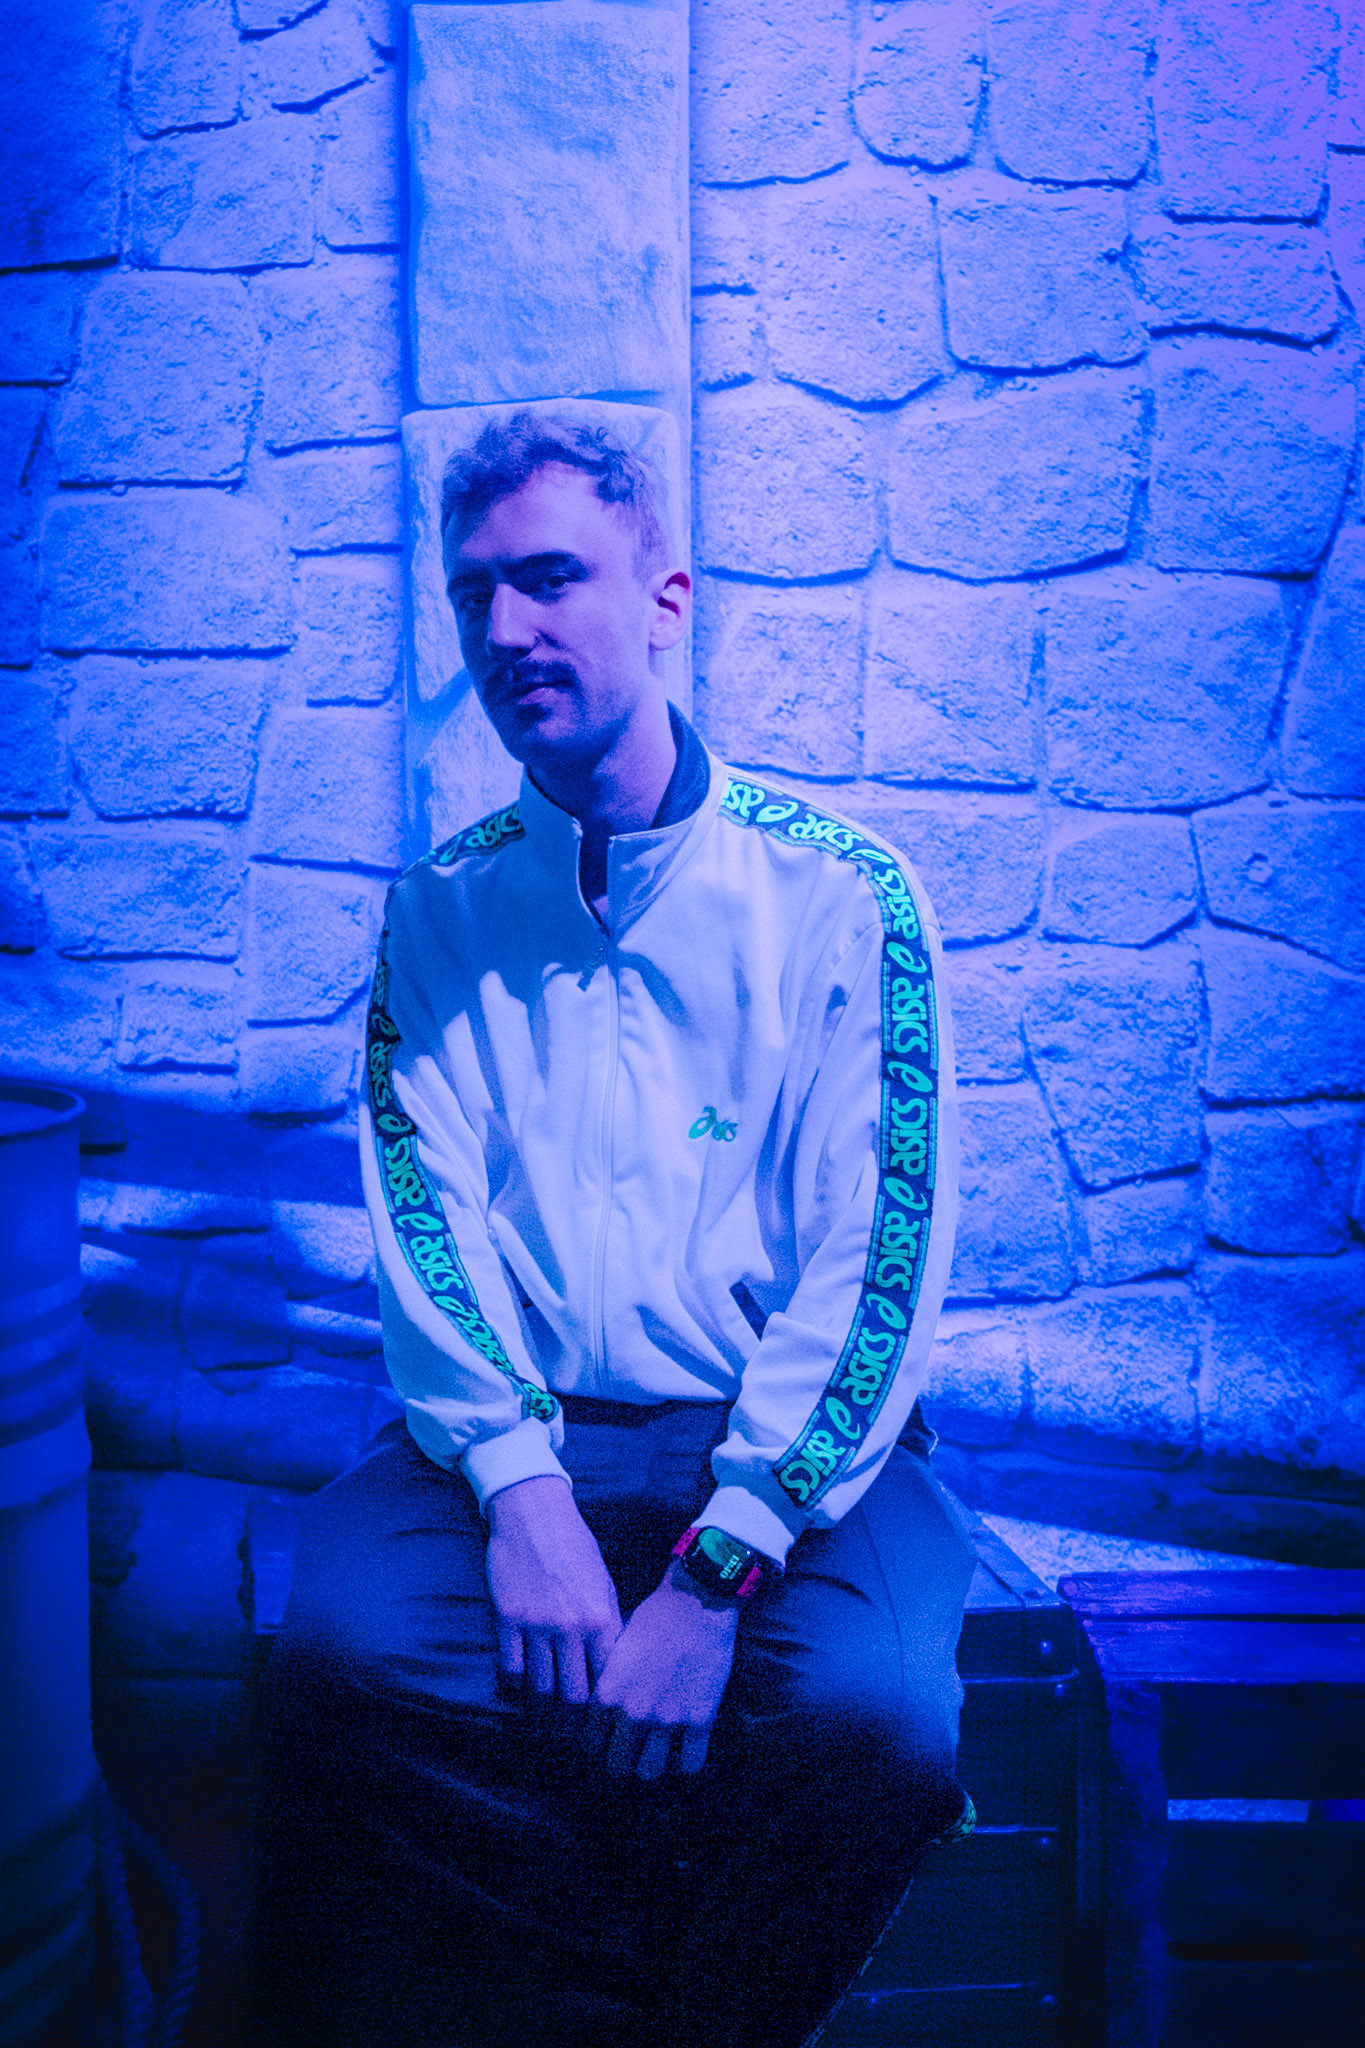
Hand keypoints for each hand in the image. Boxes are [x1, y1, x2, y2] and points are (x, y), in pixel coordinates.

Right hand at [484, 1476, 622, 1705]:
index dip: (603, 1701)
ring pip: (541, 1686)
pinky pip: (510, 1668)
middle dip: (573, 1710)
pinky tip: (520, 1679)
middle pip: (573, 1693)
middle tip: (570, 1721)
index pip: (606, 1679)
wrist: (535, 1514)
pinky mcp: (506, 1619)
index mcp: (601, 1619)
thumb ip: (607, 1625)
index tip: (599, 1713)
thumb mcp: (604, 1583)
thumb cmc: (575, 1546)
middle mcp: (570, 1627)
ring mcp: (536, 1625)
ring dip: (544, 1699)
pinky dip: (515, 1681)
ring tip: (546, 1704)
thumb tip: (609, 1664)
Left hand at [585, 1562, 739, 1780]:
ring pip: (649, 1772)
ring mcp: (668, 1720)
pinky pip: (689, 1764)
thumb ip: (606, 1684)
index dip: (597, 1742)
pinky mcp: (700, 1720)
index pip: (589, 1744)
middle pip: (617, 1765)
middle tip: (630, 1749)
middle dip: (621, 1759)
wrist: (695, 1603)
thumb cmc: (651, 1618)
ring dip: (650, 1765)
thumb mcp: (615, 1650)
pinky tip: (683, 1751)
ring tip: (655, 1753)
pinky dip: (684, 1763)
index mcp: (607, 1696)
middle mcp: (633, 1714)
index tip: (605, 1738)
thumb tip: (597, 1710)